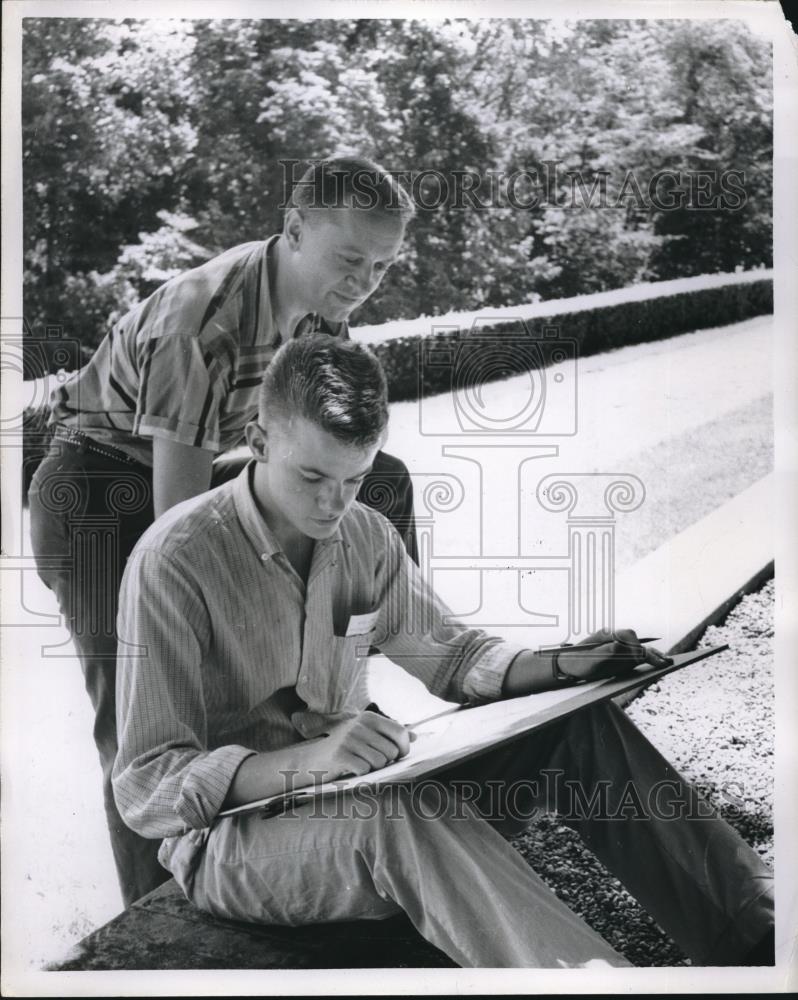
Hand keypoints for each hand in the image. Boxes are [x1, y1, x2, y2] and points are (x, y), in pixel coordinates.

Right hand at [320, 709, 414, 779]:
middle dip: (386, 762)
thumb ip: (390, 734)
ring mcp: (349, 739)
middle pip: (392, 751)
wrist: (312, 759)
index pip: (400, 732)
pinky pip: (365, 770)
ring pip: (379, 762)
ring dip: (372, 768)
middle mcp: (359, 724)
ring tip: (359, 763)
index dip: (404, 748)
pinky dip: (361, 774)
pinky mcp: (340, 755)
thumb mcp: (366, 735)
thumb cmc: (345, 748)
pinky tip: (351, 769)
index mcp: (369, 717)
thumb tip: (415, 736)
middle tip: (371, 761)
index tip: (398, 755)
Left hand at [557, 628, 671, 681]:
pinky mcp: (621, 659)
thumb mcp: (589, 658)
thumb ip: (607, 651)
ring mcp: (619, 649)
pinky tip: (659, 665)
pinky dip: (648, 660)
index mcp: (607, 634)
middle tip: (665, 662)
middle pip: (637, 642)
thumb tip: (622, 647)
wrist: (567, 665)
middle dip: (650, 652)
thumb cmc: (577, 661)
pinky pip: (637, 658)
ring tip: (667, 663)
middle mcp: (615, 639)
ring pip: (639, 649)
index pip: (627, 636)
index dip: (636, 647)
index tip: (641, 657)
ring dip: (653, 655)